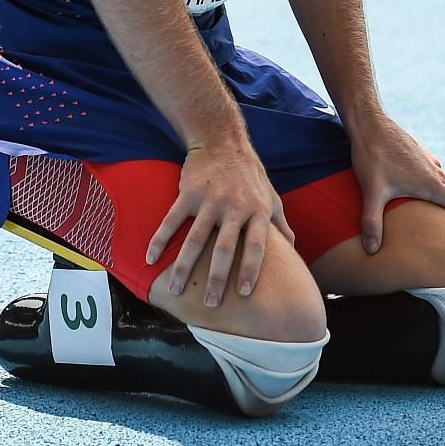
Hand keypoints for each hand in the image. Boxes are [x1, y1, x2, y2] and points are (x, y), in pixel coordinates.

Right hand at [146, 136, 292, 305]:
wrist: (223, 142)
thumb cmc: (251, 176)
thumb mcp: (272, 197)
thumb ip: (281, 225)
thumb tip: (294, 251)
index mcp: (258, 211)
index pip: (256, 245)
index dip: (251, 269)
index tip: (244, 293)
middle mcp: (235, 207)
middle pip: (225, 248)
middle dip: (217, 277)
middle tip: (210, 303)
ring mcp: (210, 200)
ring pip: (195, 239)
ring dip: (184, 266)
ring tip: (176, 290)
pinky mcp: (189, 193)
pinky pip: (172, 220)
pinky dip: (160, 239)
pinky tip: (150, 259)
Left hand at [348, 111, 444, 253]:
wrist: (370, 122)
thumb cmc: (372, 156)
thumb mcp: (371, 192)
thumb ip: (372, 222)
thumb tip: (372, 250)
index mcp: (432, 184)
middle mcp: (436, 172)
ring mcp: (429, 162)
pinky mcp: (421, 154)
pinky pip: (438, 175)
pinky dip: (443, 188)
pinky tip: (431, 192)